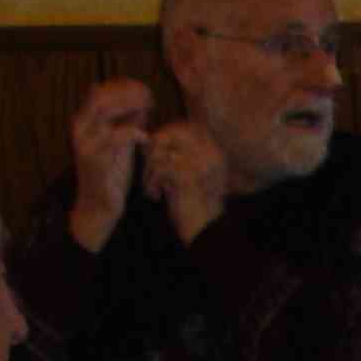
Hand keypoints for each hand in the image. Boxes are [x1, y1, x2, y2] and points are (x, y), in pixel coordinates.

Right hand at [66, 79, 151, 252]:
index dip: (123, 86)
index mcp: (83, 122)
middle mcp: (80, 129)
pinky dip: (134, 133)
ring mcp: (85, 143)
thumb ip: (128, 121)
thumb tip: (143, 101)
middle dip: (127, 92)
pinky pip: (115, 137)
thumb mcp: (121, 142)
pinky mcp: (94, 159)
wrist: (98, 206)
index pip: (101, 91)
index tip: (144, 89)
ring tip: (150, 110)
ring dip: (131, 106)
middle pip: (101, 95)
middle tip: (149, 97)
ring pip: (105, 111)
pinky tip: (146, 138)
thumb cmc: (112, 173)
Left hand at [143, 121, 229, 245]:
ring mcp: (202, 163)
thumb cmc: (192, 205)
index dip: (163, 137)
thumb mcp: (186, 173)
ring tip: (151, 188)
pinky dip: (151, 182)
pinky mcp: (189, 176)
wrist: (204, 233)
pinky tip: (155, 197)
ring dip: (149, 170)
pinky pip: (160, 168)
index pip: (183, 127)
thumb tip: (147, 137)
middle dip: (153, 150)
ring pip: (162, 152)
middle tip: (149, 171)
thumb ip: (175, 152)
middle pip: (171, 133)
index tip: (153, 156)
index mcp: (213, 149)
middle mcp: (211, 152)